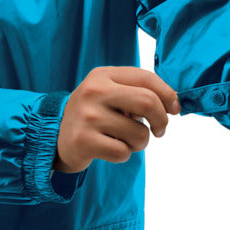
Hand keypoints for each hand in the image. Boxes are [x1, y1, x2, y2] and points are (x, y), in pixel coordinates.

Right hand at [54, 66, 180, 172]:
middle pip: (148, 102)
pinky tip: (110, 148)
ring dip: (140, 142)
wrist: (55, 135)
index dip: (168, 95)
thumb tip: (174, 103)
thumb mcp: (111, 92)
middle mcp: (94, 91)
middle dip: (161, 120)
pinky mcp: (83, 140)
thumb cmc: (94, 113)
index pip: (147, 78)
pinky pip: (123, 153)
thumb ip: (139, 91)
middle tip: (159, 130)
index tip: (174, 109)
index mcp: (104, 74)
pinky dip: (124, 154)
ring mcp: (87, 116)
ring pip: (139, 134)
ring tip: (125, 139)